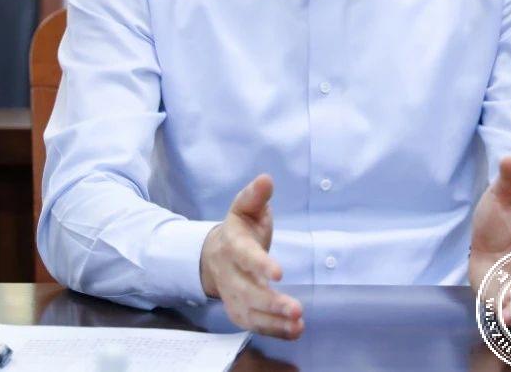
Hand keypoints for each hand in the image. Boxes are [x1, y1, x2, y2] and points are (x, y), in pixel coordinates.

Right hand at [199, 174, 303, 338]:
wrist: (213, 255)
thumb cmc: (239, 229)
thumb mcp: (245, 207)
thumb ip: (255, 196)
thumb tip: (266, 179)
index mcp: (232, 244)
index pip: (244, 255)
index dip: (259, 264)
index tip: (278, 273)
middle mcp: (229, 273)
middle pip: (246, 291)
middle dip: (270, 302)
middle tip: (296, 309)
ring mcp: (232, 295)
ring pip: (249, 313)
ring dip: (273, 321)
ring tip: (298, 323)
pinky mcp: (239, 311)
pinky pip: (254, 325)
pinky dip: (273, 330)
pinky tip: (294, 331)